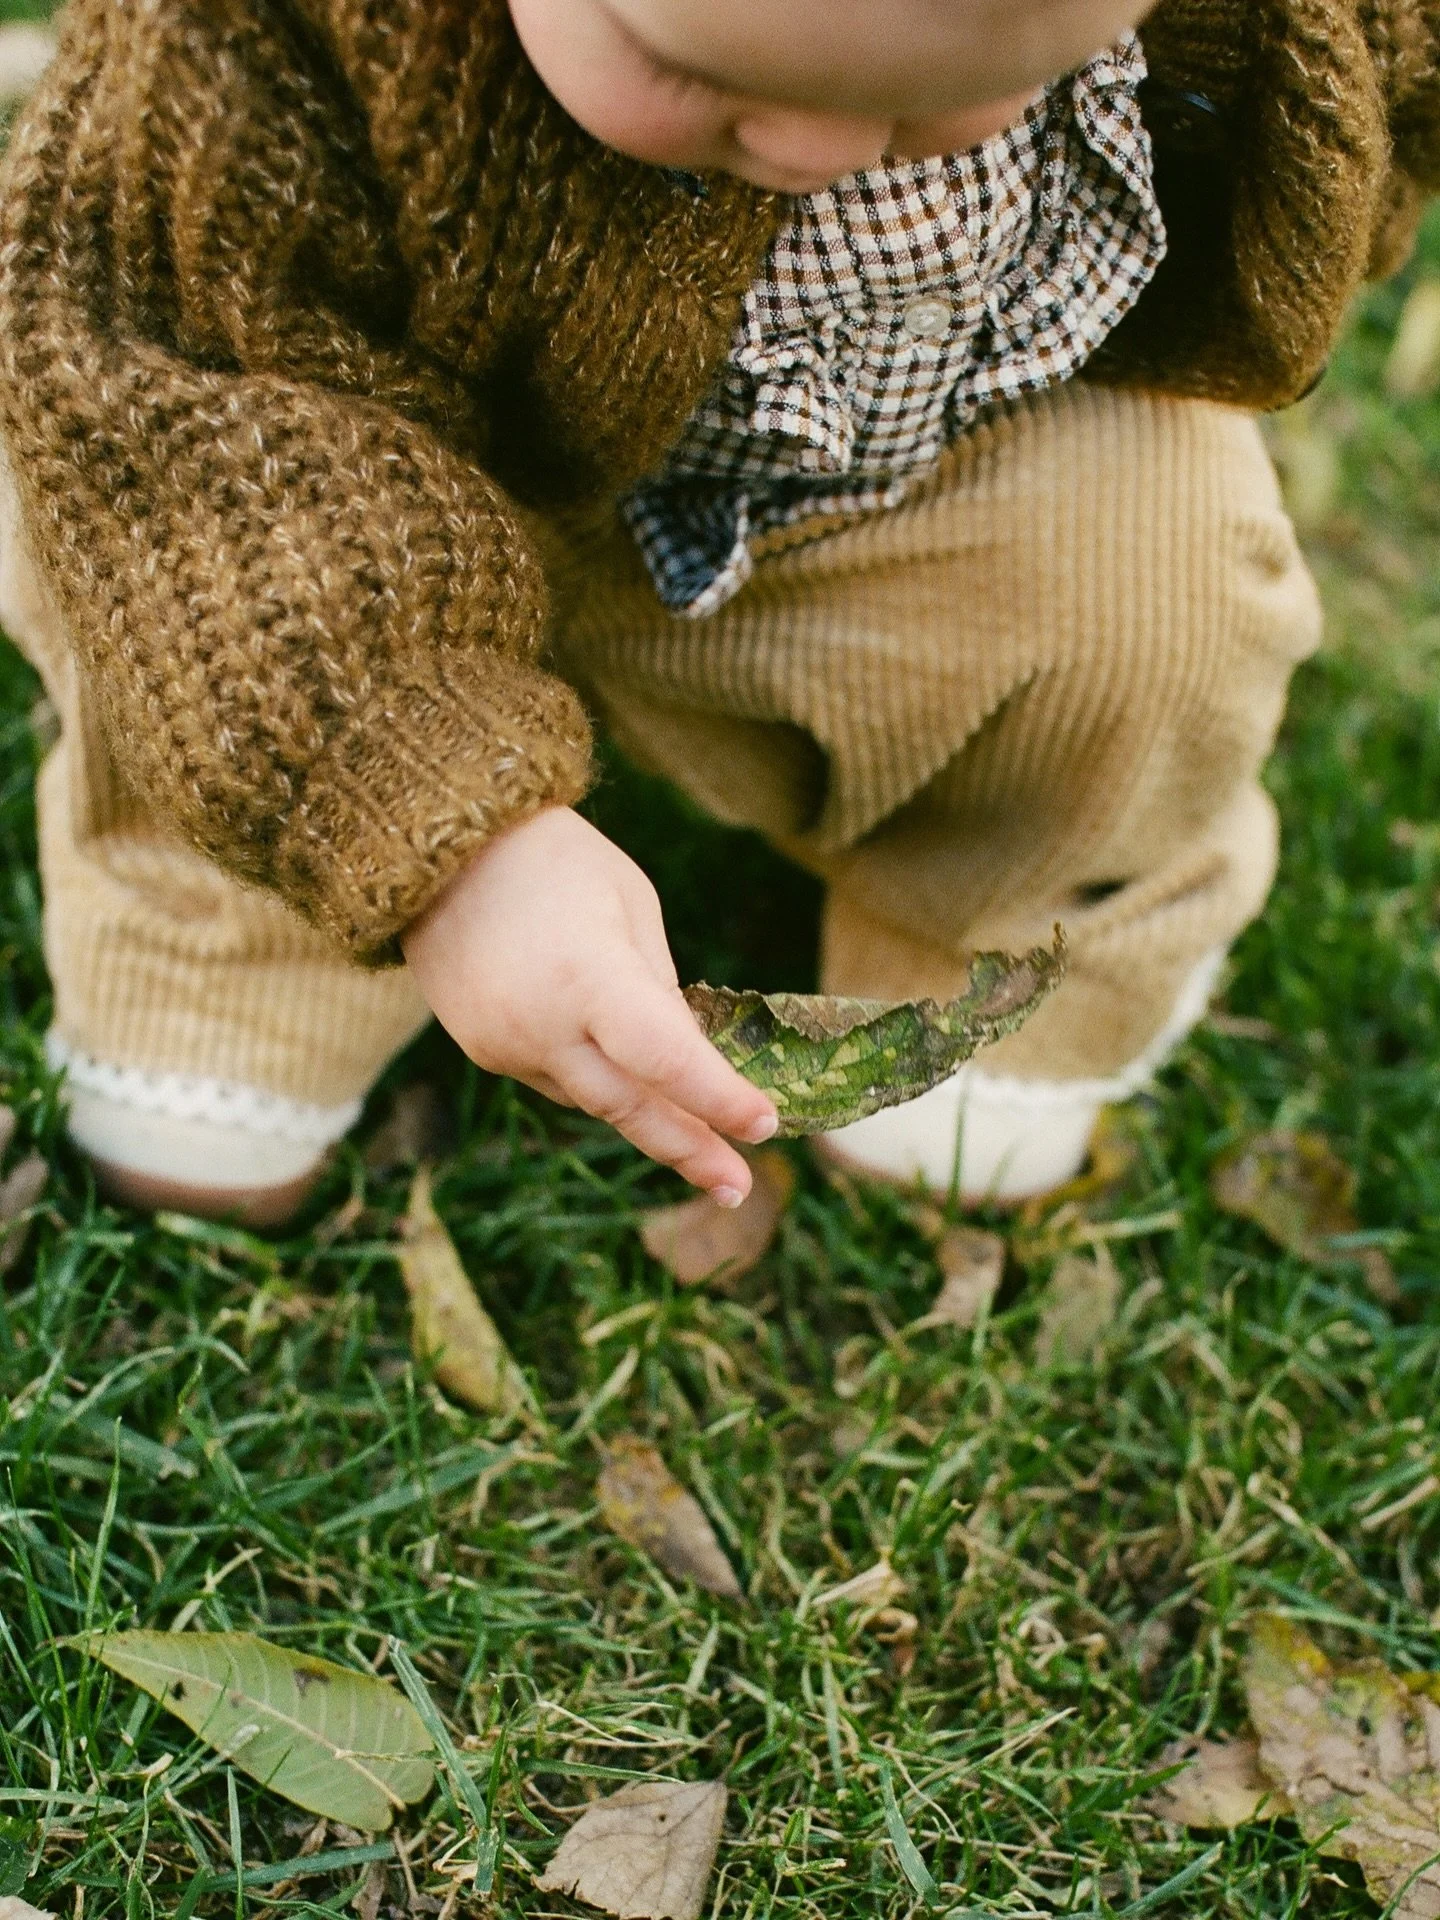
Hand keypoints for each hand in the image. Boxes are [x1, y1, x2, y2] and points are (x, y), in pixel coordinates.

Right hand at [403, 807, 777, 1202]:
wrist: (434, 848)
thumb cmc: (554, 859)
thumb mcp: (631, 905)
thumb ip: (660, 987)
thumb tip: (685, 1057)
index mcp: (588, 978)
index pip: (667, 1062)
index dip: (719, 1101)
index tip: (765, 1126)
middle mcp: (541, 1027)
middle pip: (629, 1108)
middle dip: (690, 1148)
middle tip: (737, 1185)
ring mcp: (505, 1047)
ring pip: (593, 1099)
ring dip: (646, 1114)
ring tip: (698, 1133)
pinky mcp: (484, 1052)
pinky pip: (557, 1080)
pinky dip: (596, 1078)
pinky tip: (617, 1064)